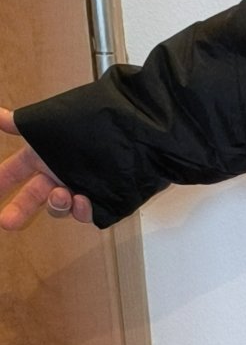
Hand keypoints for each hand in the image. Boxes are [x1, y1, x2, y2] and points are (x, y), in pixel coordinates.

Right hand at [0, 106, 92, 228]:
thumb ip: (20, 124)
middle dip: (18, 210)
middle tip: (7, 222)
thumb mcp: (50, 122)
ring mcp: (80, 186)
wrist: (134, 125)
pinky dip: (82, 210)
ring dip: (56, 204)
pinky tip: (83, 200)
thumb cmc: (89, 121)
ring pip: (60, 206)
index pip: (14, 172)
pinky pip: (87, 213)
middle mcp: (59, 173)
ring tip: (61, 195)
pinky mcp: (101, 197)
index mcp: (43, 155)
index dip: (1, 183)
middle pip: (33, 197)